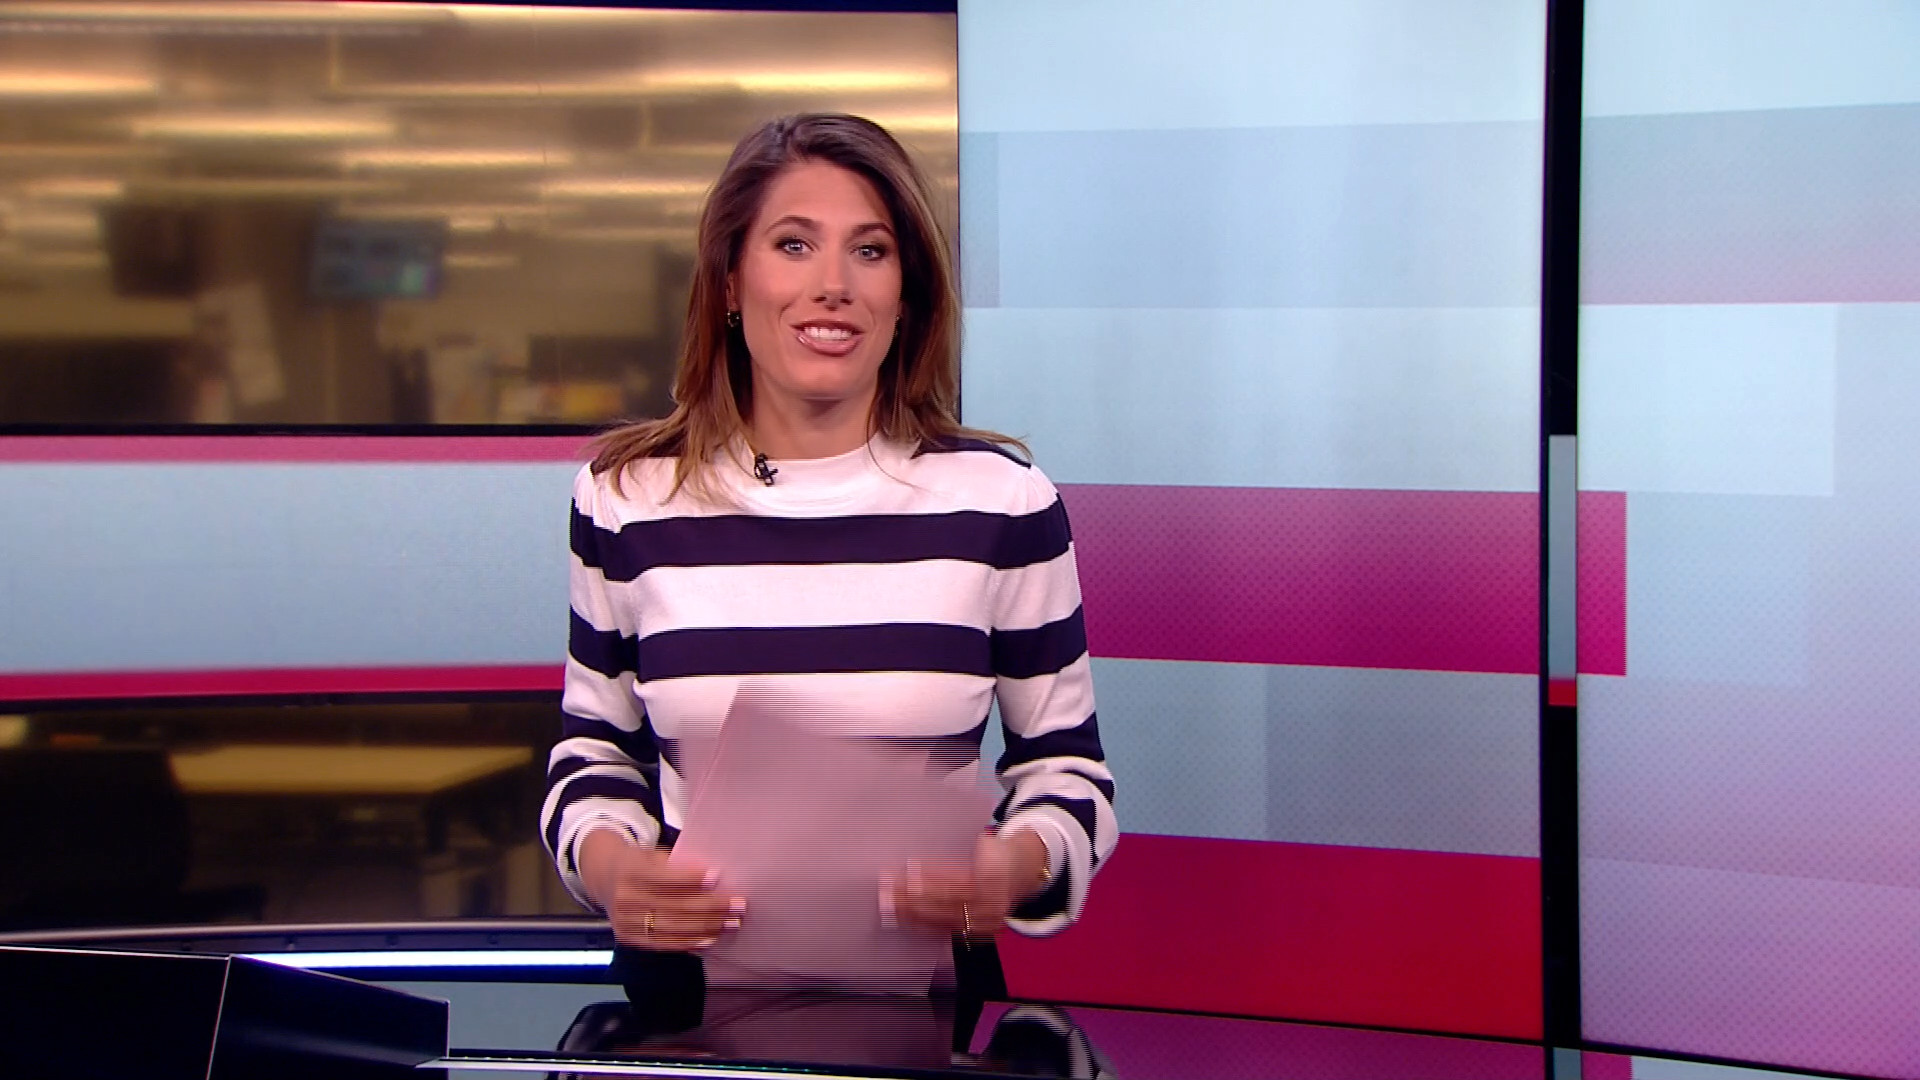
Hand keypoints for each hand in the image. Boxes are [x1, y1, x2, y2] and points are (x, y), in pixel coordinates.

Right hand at [577, 829, 744, 952]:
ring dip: (706, 927)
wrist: (603, 877)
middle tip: (737, 905)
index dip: (690, 878)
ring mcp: (625, 921)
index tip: (717, 876)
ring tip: (731, 923)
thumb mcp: (651, 854)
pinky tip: (710, 939)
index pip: (663, 877)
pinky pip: (663, 944)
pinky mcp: (628, 938)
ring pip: (671, 928)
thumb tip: (714, 877)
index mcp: (629, 870)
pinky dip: (689, 943)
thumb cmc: (638, 862)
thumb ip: (676, 864)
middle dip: (710, 907)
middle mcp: (624, 898)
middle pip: (673, 906)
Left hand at [888, 829, 1048, 940]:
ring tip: (888, 907)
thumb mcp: (986, 844)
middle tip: (886, 890)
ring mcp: (985, 923)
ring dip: (912, 915)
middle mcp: (992, 905)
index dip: (932, 876)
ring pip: (943, 921)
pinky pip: (946, 933)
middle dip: (914, 899)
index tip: (908, 868)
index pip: (958, 880)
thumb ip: (960, 850)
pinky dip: (923, 928)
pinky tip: (904, 922)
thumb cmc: (997, 853)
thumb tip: (919, 845)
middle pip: (947, 903)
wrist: (1026, 873)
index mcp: (995, 877)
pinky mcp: (978, 935)